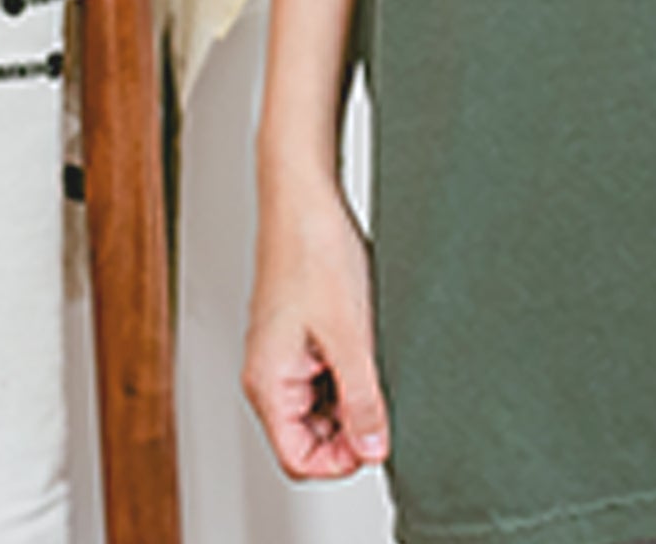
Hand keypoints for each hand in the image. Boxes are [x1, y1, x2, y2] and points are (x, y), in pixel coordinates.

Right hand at [242, 173, 391, 476]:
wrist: (305, 195)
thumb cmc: (314, 250)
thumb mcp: (351, 334)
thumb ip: (363, 397)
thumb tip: (373, 448)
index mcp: (269, 383)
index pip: (299, 458)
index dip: (342, 459)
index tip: (379, 439)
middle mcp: (269, 373)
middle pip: (309, 434)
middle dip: (350, 426)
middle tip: (386, 399)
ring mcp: (283, 352)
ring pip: (320, 402)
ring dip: (351, 395)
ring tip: (376, 360)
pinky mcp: (298, 332)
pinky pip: (323, 371)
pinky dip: (349, 369)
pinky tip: (369, 342)